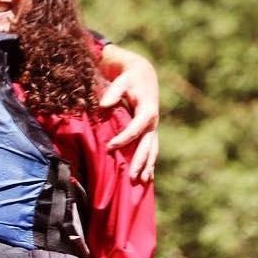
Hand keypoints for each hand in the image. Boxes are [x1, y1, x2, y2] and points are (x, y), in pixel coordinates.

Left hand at [98, 52, 159, 183]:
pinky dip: (149, 163)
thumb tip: (103, 105)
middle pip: (147, 145)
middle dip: (139, 161)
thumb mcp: (122, 81)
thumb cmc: (130, 78)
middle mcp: (153, 122)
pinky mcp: (150, 132)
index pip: (135, 129)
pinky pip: (151, 150)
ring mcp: (153, 128)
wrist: (144, 76)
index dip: (123, 139)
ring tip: (141, 182)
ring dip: (147, 166)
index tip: (110, 147)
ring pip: (152, 151)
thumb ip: (114, 92)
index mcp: (147, 111)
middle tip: (131, 177)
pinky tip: (147, 177)